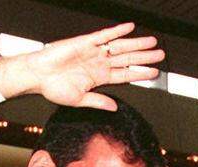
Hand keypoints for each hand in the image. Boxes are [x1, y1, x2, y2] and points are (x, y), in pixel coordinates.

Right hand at [0, 23, 164, 109]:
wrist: (37, 76)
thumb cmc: (54, 88)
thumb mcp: (79, 99)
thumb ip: (98, 101)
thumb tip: (115, 108)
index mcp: (100, 78)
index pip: (125, 75)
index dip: (140, 73)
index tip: (154, 73)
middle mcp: (99, 63)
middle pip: (127, 59)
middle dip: (144, 57)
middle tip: (161, 55)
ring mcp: (93, 52)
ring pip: (120, 47)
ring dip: (136, 44)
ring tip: (152, 42)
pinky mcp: (85, 42)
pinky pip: (104, 35)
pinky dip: (117, 31)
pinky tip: (130, 28)